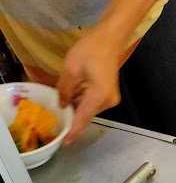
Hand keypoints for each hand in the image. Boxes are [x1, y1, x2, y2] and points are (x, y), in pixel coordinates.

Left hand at [57, 28, 121, 143]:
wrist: (109, 39)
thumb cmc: (91, 49)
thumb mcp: (71, 68)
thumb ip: (64, 90)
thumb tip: (61, 105)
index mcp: (99, 96)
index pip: (83, 118)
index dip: (73, 131)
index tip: (65, 143)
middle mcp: (107, 102)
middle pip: (86, 115)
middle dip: (71, 114)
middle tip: (57, 112)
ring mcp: (110, 100)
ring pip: (88, 110)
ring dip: (76, 106)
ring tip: (66, 94)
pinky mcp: (109, 96)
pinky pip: (92, 104)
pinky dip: (82, 101)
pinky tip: (75, 91)